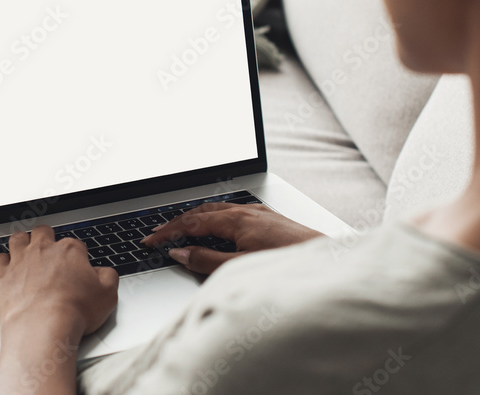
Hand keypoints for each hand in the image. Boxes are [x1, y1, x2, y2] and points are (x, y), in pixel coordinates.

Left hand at [0, 225, 118, 335]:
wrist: (42, 327)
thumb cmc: (73, 312)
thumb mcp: (107, 295)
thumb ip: (108, 277)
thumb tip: (104, 272)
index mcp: (69, 251)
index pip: (74, 244)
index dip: (76, 256)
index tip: (76, 267)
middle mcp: (42, 250)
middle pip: (42, 232)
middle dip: (46, 239)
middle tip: (49, 252)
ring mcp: (19, 261)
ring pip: (18, 239)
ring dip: (22, 243)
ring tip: (26, 252)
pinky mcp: (1, 276)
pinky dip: (3, 263)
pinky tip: (8, 270)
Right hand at [141, 202, 322, 273]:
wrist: (328, 264)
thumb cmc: (290, 264)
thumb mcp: (240, 267)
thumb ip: (207, 260)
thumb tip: (180, 253)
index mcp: (236, 220)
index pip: (191, 223)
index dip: (168, 232)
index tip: (150, 240)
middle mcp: (247, 212)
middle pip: (202, 212)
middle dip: (177, 222)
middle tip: (159, 234)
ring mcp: (259, 214)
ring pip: (218, 211)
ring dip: (196, 219)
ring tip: (181, 229)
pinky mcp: (270, 220)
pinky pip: (233, 213)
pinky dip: (215, 219)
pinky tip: (218, 228)